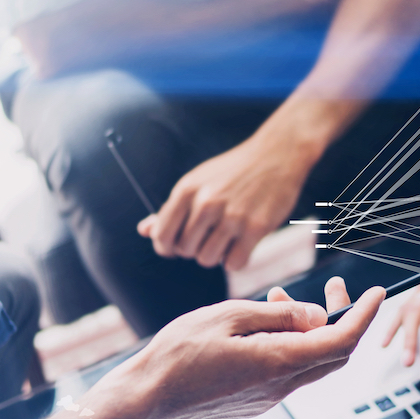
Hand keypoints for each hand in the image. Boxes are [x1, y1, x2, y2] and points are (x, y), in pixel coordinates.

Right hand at [87, 277, 384, 418]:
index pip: (342, 340)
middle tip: (334, 285)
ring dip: (309, 327)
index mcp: (279, 363)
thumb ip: (276, 315)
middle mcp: (282, 386)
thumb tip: (314, 314)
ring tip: (278, 296)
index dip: (365, 315)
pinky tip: (262, 323)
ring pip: (310, 360)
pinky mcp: (256, 400)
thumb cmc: (177, 355)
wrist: (146, 400)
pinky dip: (290, 342)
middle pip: (334, 352)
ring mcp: (270, 398)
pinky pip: (288, 369)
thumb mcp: (228, 316)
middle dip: (342, 317)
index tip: (378, 293)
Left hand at [137, 132, 315, 270]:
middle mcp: (206, 203)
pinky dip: (236, 260)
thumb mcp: (196, 183)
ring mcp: (232, 216)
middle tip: (210, 235)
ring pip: (208, 259)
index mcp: (187, 191)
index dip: (167, 247)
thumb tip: (144, 231)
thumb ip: (171, 209)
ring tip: (226, 239)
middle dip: (195, 249)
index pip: (162, 236)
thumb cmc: (232, 172)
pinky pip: (234, 263)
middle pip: (186, 251)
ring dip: (216, 255)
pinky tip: (241, 244)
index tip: (177, 246)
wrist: (275, 155)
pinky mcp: (256, 228)